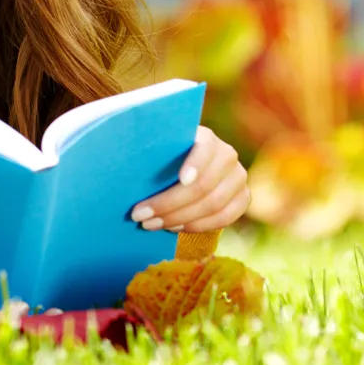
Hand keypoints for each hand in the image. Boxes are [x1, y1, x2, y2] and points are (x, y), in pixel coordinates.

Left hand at [129, 126, 248, 233]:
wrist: (185, 165)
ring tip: (151, 224)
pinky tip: (175, 227)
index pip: (205, 148)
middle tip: (141, 216)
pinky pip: (225, 217)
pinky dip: (198, 226)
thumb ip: (150, 152)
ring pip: (214, 205)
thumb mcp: (157, 149)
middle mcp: (227, 155)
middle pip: (204, 186)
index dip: (195, 164)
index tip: (181, 179)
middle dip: (169, 204)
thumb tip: (120, 155)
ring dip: (179, 219)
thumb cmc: (162, 157)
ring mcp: (238, 177)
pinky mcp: (243, 197)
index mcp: (206, 137)